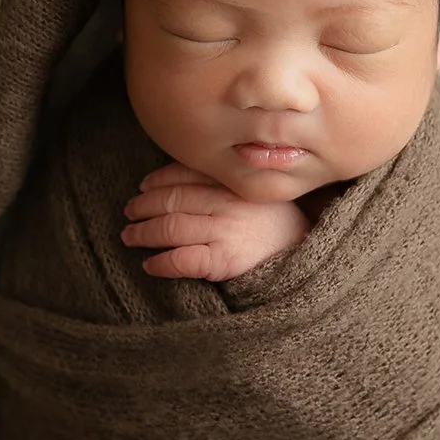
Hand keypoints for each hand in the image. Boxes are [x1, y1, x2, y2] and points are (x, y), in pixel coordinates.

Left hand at [120, 161, 308, 280]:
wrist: (310, 257)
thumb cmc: (282, 224)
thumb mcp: (261, 191)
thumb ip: (231, 181)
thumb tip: (188, 178)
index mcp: (234, 182)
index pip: (186, 174)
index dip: (159, 179)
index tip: (144, 186)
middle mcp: (227, 203)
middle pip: (173, 199)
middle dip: (143, 206)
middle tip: (129, 212)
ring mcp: (226, 231)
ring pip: (171, 227)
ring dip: (144, 233)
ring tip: (130, 236)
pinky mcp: (225, 260)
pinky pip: (182, 259)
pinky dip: (161, 262)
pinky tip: (150, 265)